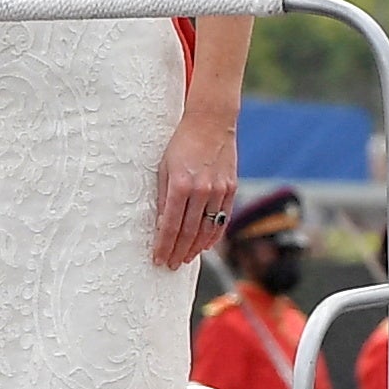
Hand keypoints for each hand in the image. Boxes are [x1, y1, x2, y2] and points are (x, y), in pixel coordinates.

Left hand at [148, 118, 242, 272]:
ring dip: (195, 248)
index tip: (158, 258)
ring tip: (185, 258)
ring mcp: (219, 190)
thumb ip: (163, 196)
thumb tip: (162, 225)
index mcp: (181, 185)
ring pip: (207, 229)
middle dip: (178, 251)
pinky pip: (223, 218)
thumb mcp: (164, 167)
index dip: (164, 245)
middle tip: (170, 265)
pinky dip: (214, 235)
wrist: (210, 122)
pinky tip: (206, 246)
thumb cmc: (181, 144)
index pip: (171, 225)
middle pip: (189, 232)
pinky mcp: (231, 188)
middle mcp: (201, 190)